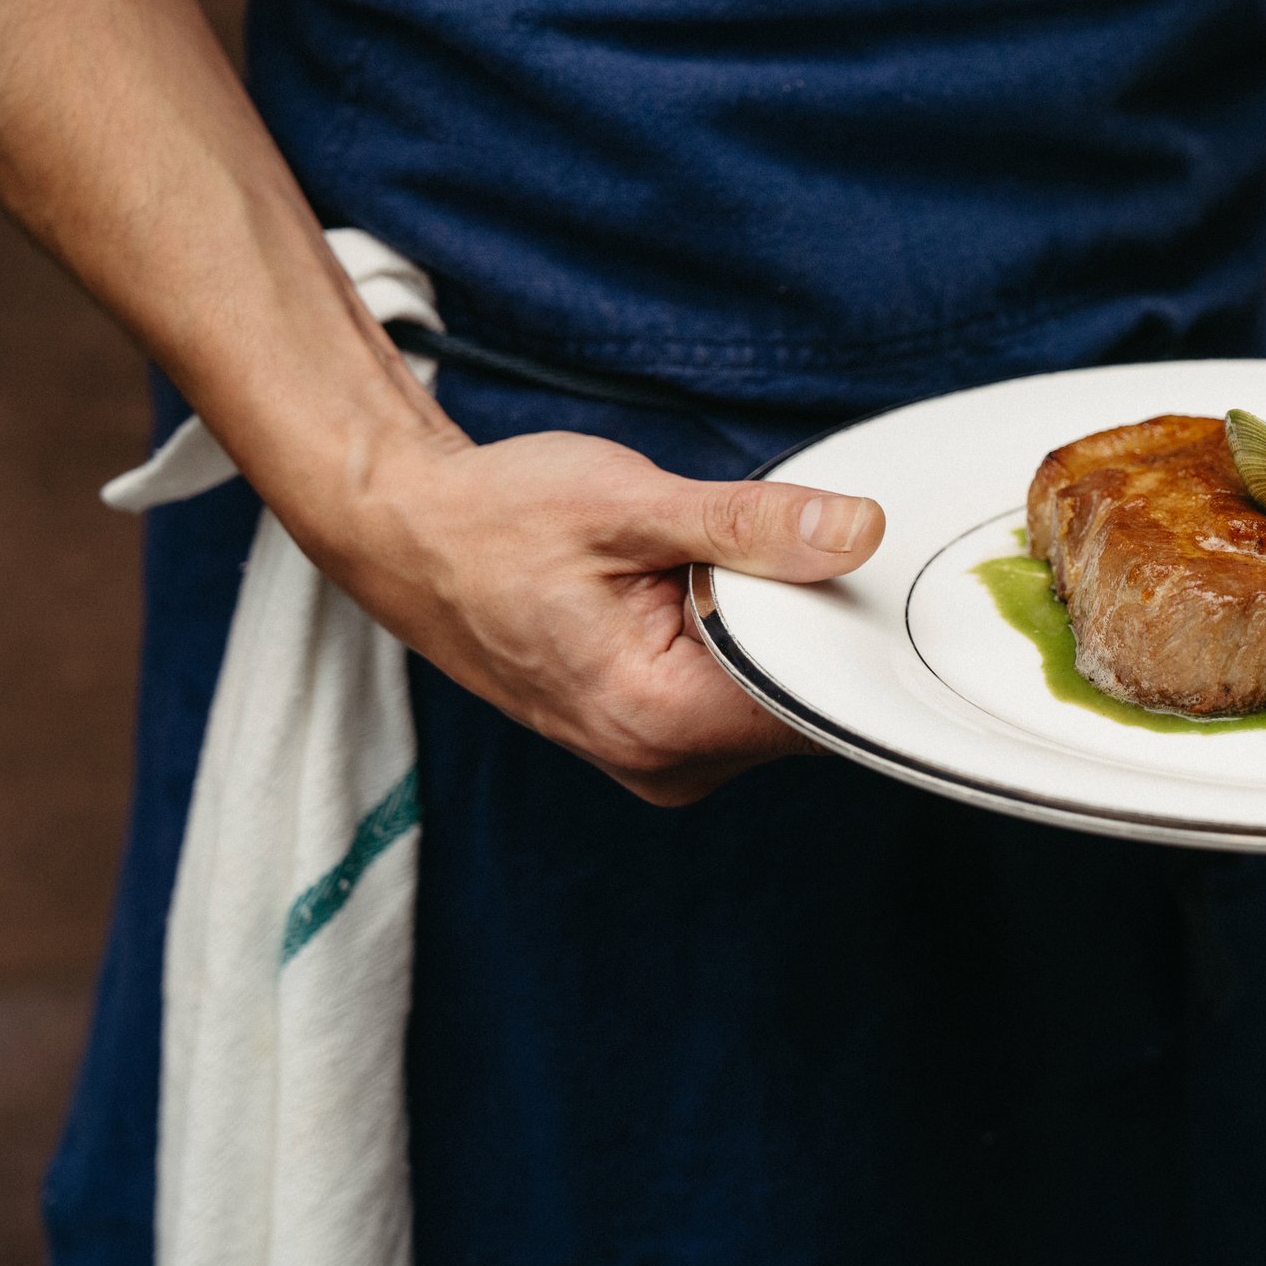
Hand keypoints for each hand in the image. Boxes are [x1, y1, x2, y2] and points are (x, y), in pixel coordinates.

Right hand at [302, 429, 884, 806]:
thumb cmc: (497, 518)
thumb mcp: (630, 503)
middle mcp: (664, 763)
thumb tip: (858, 533)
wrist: (408, 536)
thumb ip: (748, 526)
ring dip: (770, 626)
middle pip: (805, 703)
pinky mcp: (655, 736)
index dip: (846, 625)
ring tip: (700, 566)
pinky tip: (693, 588)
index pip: (819, 700)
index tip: (843, 559)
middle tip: (761, 542)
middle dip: (807, 621)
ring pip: (775, 697)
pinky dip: (739, 637)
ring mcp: (659, 758)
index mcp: (659, 721)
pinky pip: (738, 693)